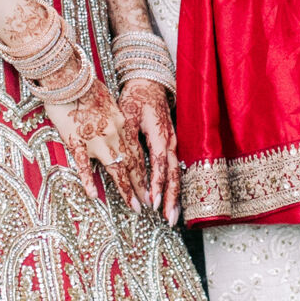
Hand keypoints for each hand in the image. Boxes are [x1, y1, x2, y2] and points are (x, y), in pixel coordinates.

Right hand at [42, 78, 149, 211]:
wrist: (68, 78)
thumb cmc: (85, 87)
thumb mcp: (107, 103)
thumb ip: (114, 120)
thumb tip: (117, 132)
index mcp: (121, 124)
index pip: (138, 154)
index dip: (145, 173)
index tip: (151, 189)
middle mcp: (113, 134)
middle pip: (132, 165)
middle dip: (141, 187)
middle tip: (148, 205)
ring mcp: (95, 139)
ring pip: (115, 168)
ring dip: (126, 190)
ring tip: (134, 207)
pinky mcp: (76, 140)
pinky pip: (83, 165)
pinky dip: (89, 180)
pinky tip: (94, 195)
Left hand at [121, 78, 181, 225]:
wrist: (148, 82)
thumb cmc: (136, 97)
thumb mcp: (126, 115)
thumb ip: (127, 140)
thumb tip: (123, 162)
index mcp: (159, 134)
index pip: (159, 164)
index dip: (157, 185)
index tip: (152, 202)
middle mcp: (170, 141)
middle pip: (174, 174)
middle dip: (171, 198)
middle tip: (168, 218)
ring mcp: (172, 143)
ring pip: (176, 173)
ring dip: (174, 195)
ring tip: (172, 215)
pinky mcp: (169, 144)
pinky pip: (174, 168)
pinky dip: (172, 185)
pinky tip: (172, 199)